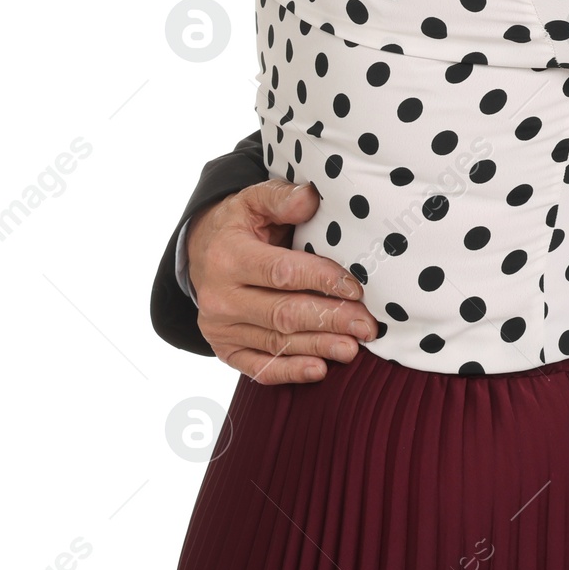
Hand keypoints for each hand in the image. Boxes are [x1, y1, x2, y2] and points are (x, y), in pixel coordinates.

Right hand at [188, 179, 377, 384]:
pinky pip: (256, 367)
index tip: (356, 288)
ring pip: (274, 342)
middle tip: (366, 326)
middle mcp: (220, 296)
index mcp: (228, 256)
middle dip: (329, 319)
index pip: (281, 272)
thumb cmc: (240, 224)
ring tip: (353, 348)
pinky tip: (319, 370)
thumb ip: (281, 198)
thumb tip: (310, 198)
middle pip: (282, 313)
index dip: (321, 280)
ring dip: (317, 347)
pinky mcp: (224, 348)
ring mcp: (219, 327)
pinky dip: (288, 371)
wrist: (202, 252)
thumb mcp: (254, 201)